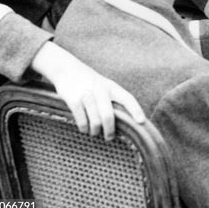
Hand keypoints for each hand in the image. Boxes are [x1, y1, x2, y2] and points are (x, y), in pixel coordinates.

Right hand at [30, 43, 144, 139]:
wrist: (67, 70)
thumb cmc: (89, 82)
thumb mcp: (104, 86)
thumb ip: (112, 99)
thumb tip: (121, 122)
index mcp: (112, 87)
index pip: (127, 99)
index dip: (136, 110)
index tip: (141, 121)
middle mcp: (101, 90)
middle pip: (108, 116)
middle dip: (110, 131)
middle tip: (109, 138)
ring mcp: (87, 95)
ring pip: (95, 122)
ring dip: (95, 132)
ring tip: (94, 133)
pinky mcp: (74, 101)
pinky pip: (82, 122)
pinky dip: (84, 129)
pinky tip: (84, 129)